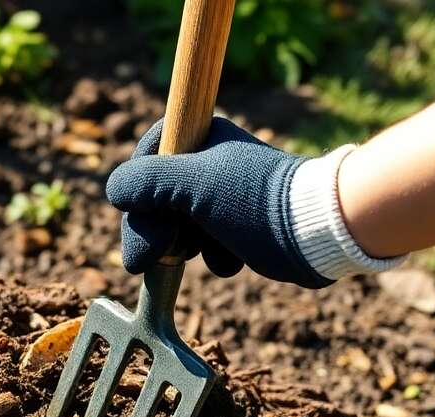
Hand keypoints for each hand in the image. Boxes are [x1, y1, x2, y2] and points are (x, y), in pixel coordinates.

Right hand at [106, 117, 331, 287]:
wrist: (319, 233)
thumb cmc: (255, 204)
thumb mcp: (193, 186)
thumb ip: (146, 183)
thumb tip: (115, 191)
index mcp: (201, 137)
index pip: (147, 155)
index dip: (137, 190)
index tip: (141, 215)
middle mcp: (211, 162)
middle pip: (157, 197)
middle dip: (154, 230)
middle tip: (153, 257)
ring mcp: (225, 196)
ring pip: (178, 225)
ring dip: (182, 247)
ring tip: (202, 254)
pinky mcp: (240, 226)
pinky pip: (207, 244)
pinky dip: (212, 256)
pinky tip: (229, 261)